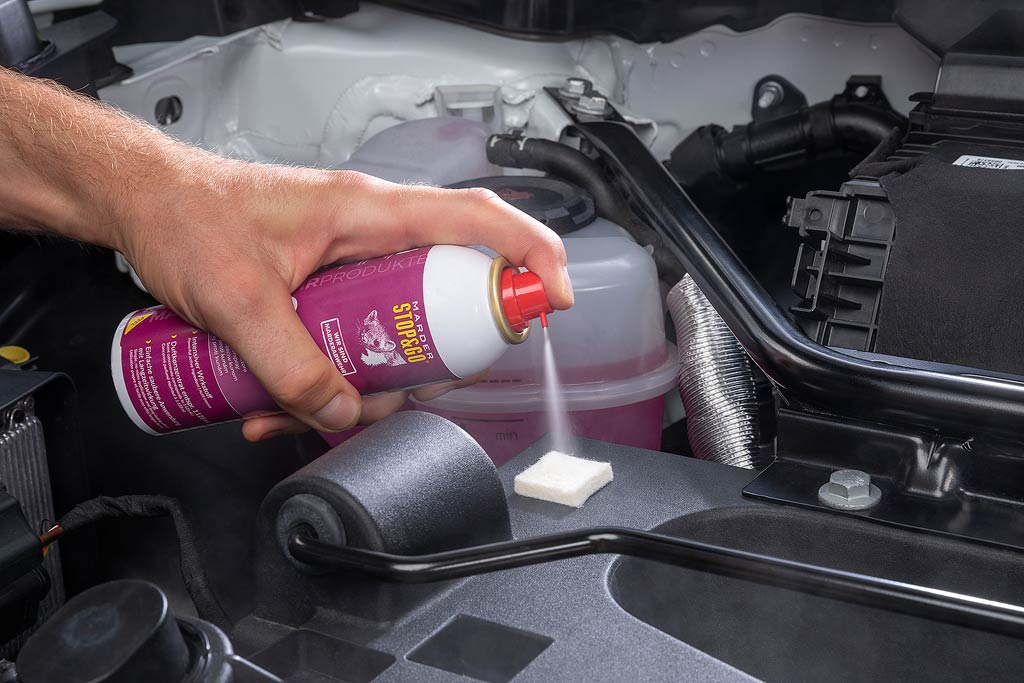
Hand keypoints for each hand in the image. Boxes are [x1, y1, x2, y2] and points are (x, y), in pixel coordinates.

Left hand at [114, 156, 572, 440]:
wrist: (147, 207)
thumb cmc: (189, 217)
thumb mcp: (237, 298)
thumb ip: (292, 364)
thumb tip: (342, 411)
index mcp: (369, 213)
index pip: (476, 220)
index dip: (530, 255)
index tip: (554, 299)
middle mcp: (373, 237)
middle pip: (446, 300)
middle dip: (426, 363)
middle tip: (384, 393)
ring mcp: (355, 267)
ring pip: (399, 335)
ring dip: (361, 385)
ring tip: (292, 409)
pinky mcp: (332, 292)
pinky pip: (357, 343)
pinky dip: (328, 382)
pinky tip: (279, 403)